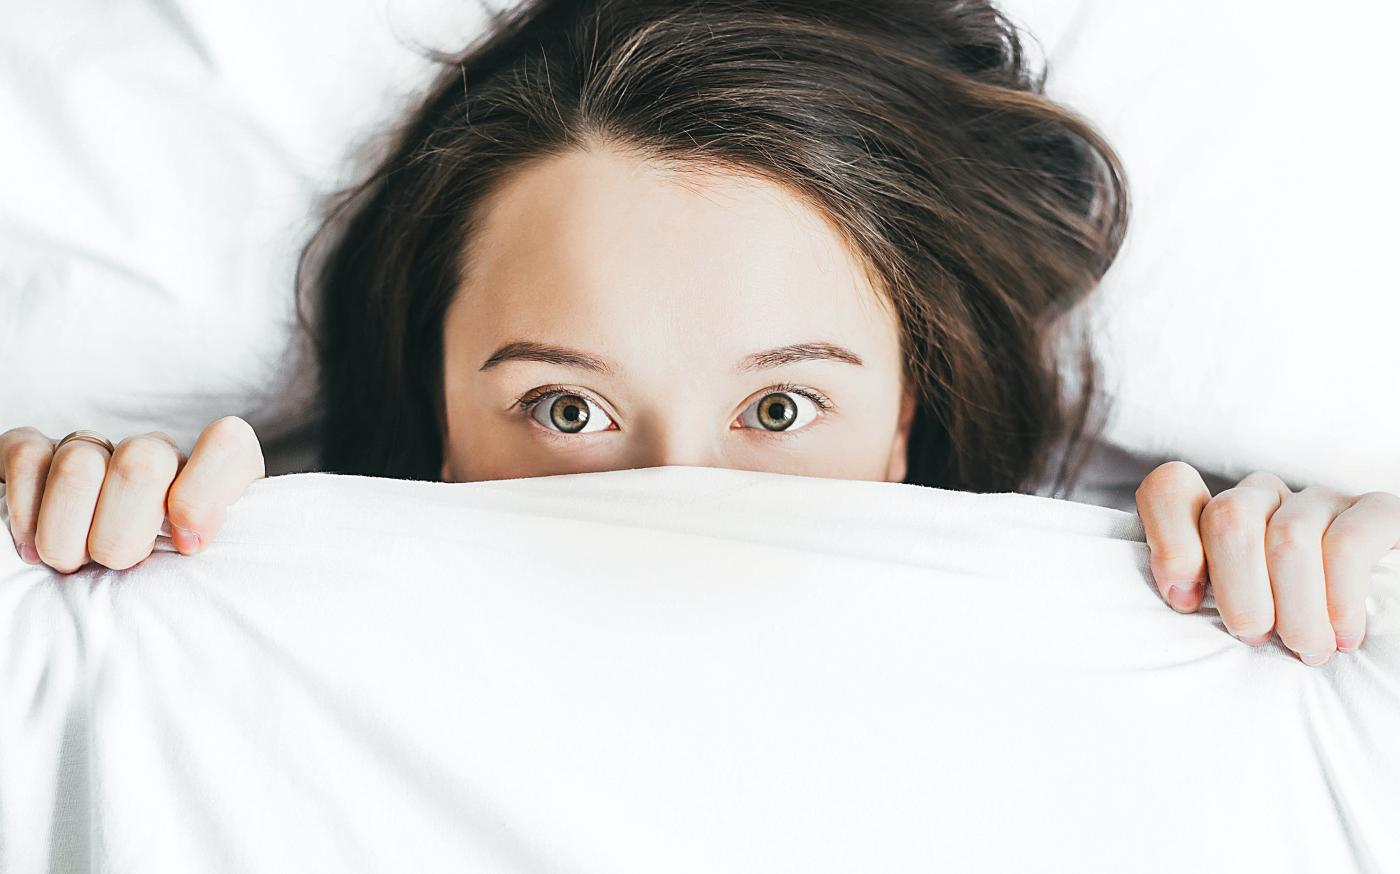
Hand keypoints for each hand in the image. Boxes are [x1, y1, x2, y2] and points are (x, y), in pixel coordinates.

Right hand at [1, 417, 264, 572]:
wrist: (93, 579)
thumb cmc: (162, 583)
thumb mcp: (203, 576)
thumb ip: (213, 557)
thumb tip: (191, 543)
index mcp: (210, 479)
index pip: (228, 445)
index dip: (204, 493)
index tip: (187, 545)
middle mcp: (156, 455)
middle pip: (143, 463)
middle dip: (122, 534)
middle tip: (117, 564)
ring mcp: (96, 449)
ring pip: (80, 465)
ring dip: (68, 535)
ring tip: (73, 563)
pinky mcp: (38, 452)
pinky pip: (27, 459)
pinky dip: (26, 513)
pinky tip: (32, 547)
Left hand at [1135, 462, 1399, 665]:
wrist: (1374, 645)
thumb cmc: (1284, 637)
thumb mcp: (1230, 619)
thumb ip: (1194, 596)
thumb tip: (1179, 597)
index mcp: (1217, 517)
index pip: (1170, 488)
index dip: (1170, 540)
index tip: (1185, 602)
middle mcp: (1265, 498)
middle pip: (1229, 516)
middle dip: (1238, 589)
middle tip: (1255, 637)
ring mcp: (1320, 501)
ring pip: (1288, 536)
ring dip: (1294, 607)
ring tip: (1306, 649)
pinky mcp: (1377, 513)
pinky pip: (1348, 541)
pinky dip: (1340, 596)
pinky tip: (1344, 634)